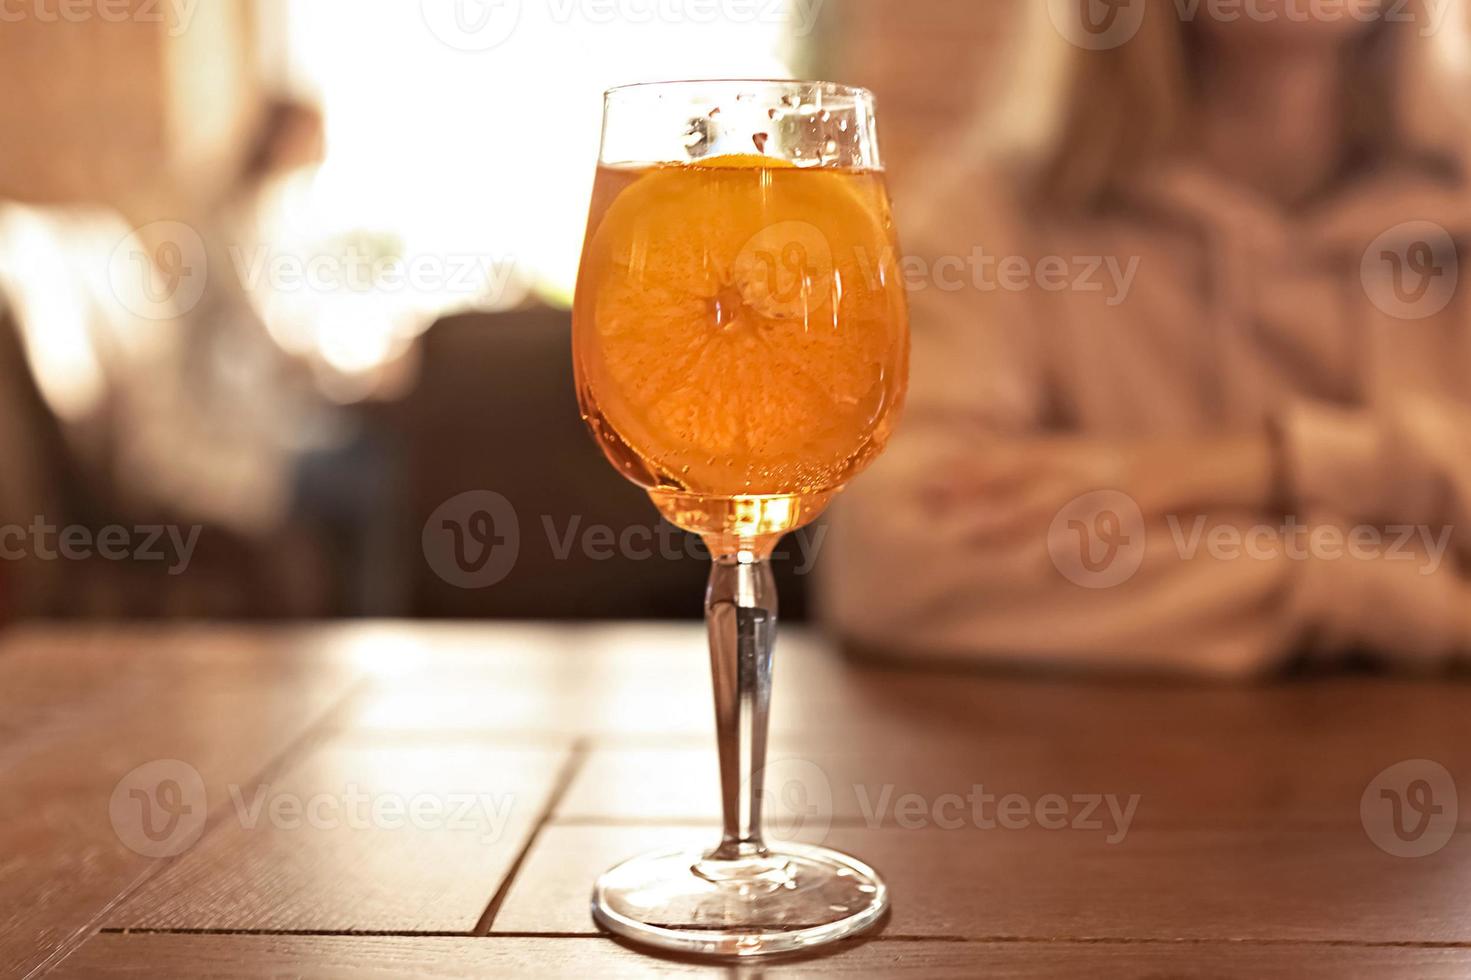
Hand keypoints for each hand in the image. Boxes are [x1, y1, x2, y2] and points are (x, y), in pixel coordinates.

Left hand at [922, 435, 1273, 543]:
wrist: (1265, 459)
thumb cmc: (1194, 477)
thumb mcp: (1132, 477)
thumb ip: (1087, 489)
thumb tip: (1037, 519)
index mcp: (1095, 453)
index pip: (1023, 455)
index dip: (974, 466)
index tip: (926, 478)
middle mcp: (1105, 457)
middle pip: (1028, 470)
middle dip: (974, 487)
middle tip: (925, 501)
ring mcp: (1137, 470)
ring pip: (1063, 494)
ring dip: (1011, 516)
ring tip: (966, 536)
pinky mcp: (1173, 488)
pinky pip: (1121, 515)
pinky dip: (1084, 537)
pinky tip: (1052, 559)